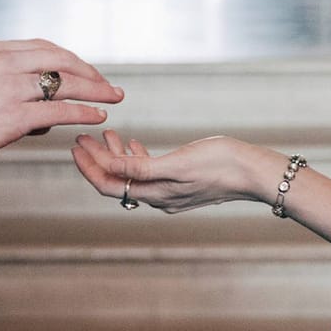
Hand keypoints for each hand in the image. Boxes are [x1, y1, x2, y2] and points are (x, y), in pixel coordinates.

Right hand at [0, 39, 123, 152]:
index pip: (44, 48)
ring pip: (65, 84)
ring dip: (94, 90)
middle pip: (61, 61)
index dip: (71, 59)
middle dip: (90, 72)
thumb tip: (38, 106)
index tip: (87, 70)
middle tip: (109, 84)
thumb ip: (2, 78)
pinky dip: (83, 112)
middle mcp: (4, 64)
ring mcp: (11, 88)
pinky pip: (59, 111)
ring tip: (113, 98)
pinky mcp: (15, 116)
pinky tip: (97, 116)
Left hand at [71, 130, 274, 213]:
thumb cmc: (220, 163)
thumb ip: (142, 167)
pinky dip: (136, 157)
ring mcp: (170, 192)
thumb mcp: (178, 162)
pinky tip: (133, 143)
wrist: (254, 171)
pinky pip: (149, 172)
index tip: (76, 145)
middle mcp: (159, 197)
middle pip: (116, 181)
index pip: (109, 185)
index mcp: (155, 194)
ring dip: (116, 155)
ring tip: (106, 133)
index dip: (89, 167)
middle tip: (83, 136)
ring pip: (132, 176)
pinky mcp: (181, 182)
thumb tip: (110, 165)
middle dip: (97, 159)